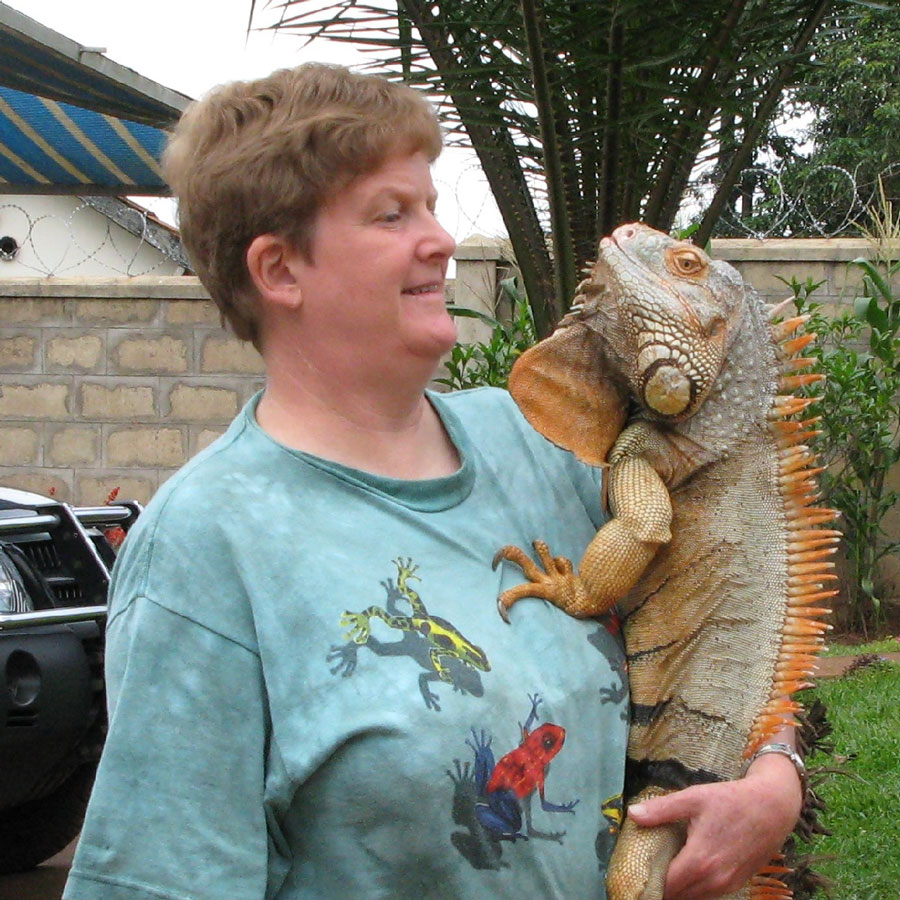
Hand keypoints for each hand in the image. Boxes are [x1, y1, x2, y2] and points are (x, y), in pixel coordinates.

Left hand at [627, 753, 801, 899]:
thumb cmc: (731, 800)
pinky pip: (708, 894)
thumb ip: (661, 809)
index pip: (666, 885)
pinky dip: (694, 887)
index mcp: (699, 860)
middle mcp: (714, 880)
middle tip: (646, 868)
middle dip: (660, 886)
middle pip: (678, 896)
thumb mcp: (693, 797)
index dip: (648, 881)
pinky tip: (685, 868)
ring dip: (677, 888)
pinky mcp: (737, 884)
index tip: (635, 869)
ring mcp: (727, 885)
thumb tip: (632, 814)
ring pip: (694, 897)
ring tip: (662, 868)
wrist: (773, 807)